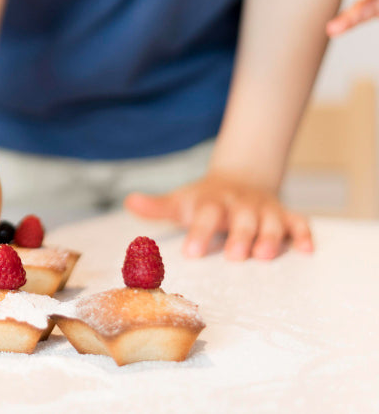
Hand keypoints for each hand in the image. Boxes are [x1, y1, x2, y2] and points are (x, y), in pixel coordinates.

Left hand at [124, 174, 312, 260]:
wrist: (240, 179)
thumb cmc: (205, 201)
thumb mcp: (181, 202)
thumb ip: (157, 207)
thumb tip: (130, 201)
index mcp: (212, 202)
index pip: (205, 215)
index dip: (199, 233)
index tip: (192, 253)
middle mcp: (240, 204)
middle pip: (241, 218)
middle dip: (239, 236)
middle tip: (234, 256)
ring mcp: (264, 209)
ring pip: (272, 221)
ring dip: (270, 236)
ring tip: (265, 255)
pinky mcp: (285, 216)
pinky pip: (299, 222)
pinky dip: (303, 234)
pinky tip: (306, 250)